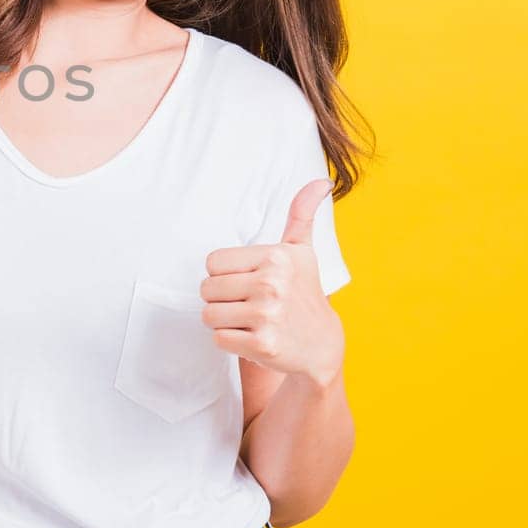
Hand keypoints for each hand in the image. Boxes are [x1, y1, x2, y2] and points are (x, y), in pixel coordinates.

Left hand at [199, 178, 344, 385]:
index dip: (224, 274)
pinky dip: (230, 342)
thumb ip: (301, 215)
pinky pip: (218, 339)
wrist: (322, 345)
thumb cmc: (302, 292)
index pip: (212, 262)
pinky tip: (253, 337)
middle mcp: (272, 284)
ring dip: (224, 321)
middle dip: (221, 299)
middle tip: (248, 304)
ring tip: (250, 320)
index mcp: (276, 257)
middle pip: (206, 289)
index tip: (248, 281)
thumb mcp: (301, 252)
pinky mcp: (262, 345)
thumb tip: (321, 181)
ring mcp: (267, 315)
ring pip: (208, 315)